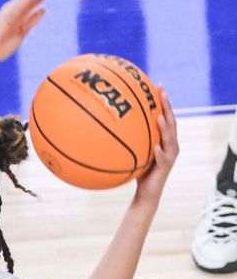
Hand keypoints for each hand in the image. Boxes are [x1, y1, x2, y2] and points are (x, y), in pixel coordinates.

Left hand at [134, 86, 178, 207]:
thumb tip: (107, 126)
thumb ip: (127, 140)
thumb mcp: (132, 152)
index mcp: (164, 139)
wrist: (146, 194)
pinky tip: (156, 147)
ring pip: (171, 138)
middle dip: (167, 106)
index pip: (165, 115)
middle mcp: (170, 144)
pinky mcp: (165, 168)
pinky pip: (163, 159)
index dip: (163, 101)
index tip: (157, 85)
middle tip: (162, 92)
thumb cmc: (138, 171)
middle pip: (172, 121)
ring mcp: (170, 156)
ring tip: (160, 117)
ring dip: (166, 127)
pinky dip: (160, 152)